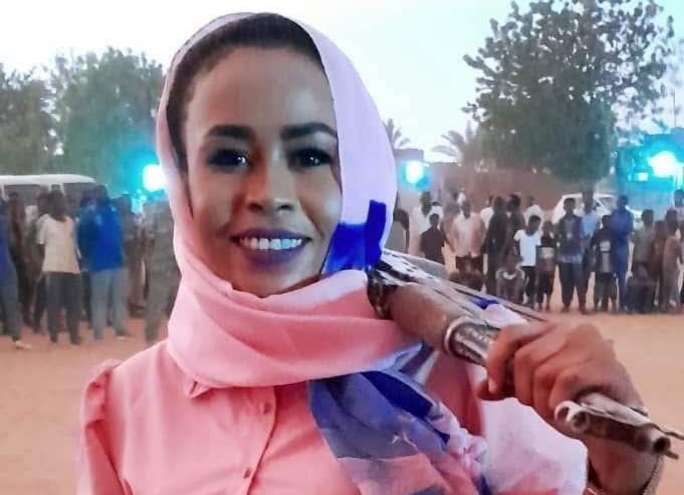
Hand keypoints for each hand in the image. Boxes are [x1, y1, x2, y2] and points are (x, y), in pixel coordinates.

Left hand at [481, 322, 656, 494]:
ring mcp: (590, 344)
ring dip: (541, 401)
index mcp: (551, 328)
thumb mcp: (535, 390)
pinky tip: (564, 412)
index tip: (493, 388)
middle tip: (537, 405)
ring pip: (543, 373)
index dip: (495, 360)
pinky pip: (565, 382)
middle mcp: (571, 328)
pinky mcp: (605, 364)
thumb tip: (480, 389)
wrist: (617, 426)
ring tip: (554, 410)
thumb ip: (509, 386)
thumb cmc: (574, 400)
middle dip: (523, 390)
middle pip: (525, 358)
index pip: (511, 333)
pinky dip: (557, 402)